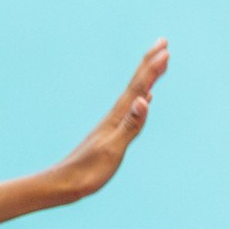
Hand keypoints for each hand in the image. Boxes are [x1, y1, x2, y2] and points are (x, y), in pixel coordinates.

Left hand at [46, 38, 169, 202]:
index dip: (152, 69)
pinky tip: (144, 98)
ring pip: (134, 95)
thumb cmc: (87, 172)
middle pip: (135, 85)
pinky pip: (131, 110)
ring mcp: (112, 125)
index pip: (137, 88)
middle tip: (163, 43)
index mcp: (116, 119)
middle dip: (149, 64)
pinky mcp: (111, 135)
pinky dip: (140, 99)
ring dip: (147, 78)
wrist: (64, 185)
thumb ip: (129, 125)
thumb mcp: (112, 150)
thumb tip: (144, 98)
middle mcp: (114, 118)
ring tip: (158, 64)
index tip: (166, 49)